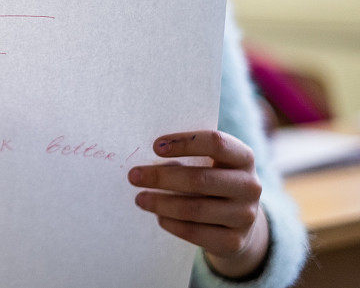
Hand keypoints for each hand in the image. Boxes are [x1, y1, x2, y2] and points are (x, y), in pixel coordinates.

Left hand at [128, 130, 269, 278]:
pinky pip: (196, 233)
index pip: (216, 143)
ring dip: (161, 203)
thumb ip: (187, 156)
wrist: (240, 220)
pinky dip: (172, 224)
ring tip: (140, 198)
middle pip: (200, 179)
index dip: (184, 143)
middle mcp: (250, 186)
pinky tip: (158, 216)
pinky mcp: (234, 241)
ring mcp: (245, 216)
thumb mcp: (210, 162)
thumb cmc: (214, 178)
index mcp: (243, 157)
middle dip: (161, 177)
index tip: (154, 146)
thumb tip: (147, 160)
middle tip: (134, 175)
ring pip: (194, 209)